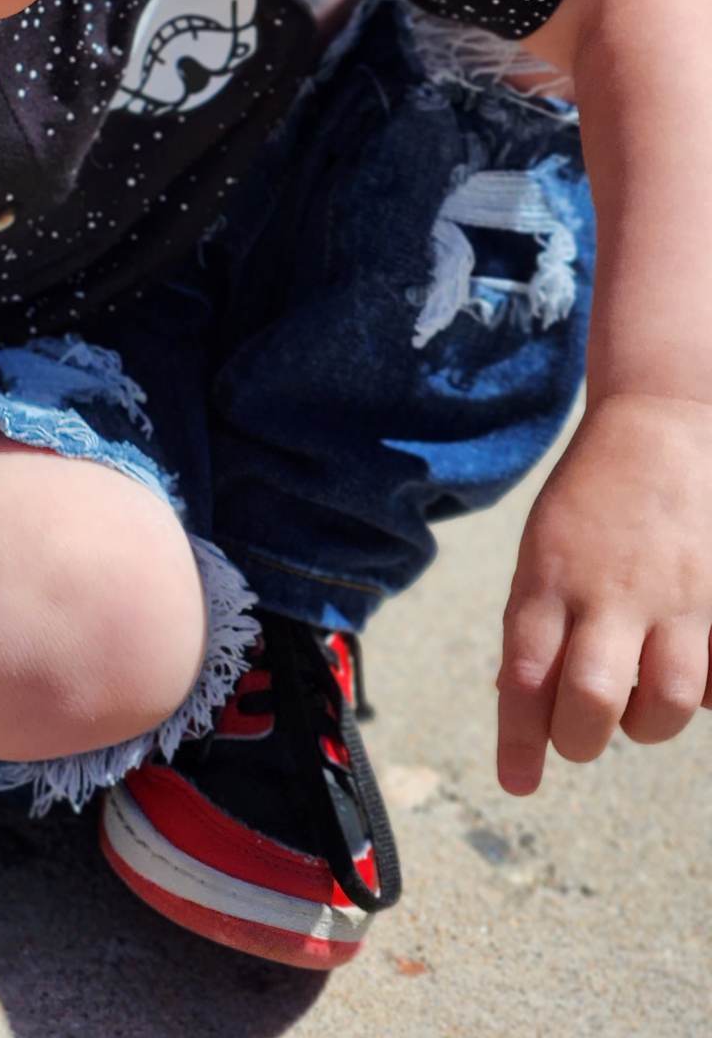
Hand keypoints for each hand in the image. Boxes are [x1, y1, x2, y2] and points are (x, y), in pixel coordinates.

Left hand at [496, 392, 711, 794]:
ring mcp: (674, 597)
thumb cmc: (588, 502)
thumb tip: (517, 701)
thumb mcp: (540, 551)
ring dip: (646, 724)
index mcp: (549, 579)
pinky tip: (688, 670)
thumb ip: (534, 623)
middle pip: (594, 698)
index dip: (520, 740)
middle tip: (579, 738)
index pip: (525, 675)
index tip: (516, 782)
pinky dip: (704, 691)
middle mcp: (610, 592)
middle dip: (582, 740)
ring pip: (668, 703)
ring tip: (635, 704)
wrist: (659, 428)